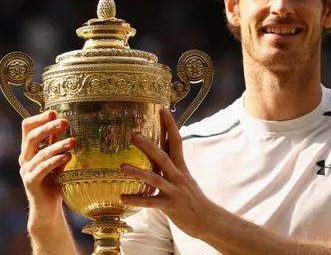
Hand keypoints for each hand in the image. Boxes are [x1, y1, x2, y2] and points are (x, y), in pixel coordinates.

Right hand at [19, 110, 74, 220]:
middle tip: (64, 122)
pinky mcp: (31, 182)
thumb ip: (56, 143)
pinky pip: (42, 168)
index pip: (27, 128)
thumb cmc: (54, 181)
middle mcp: (25, 158)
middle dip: (48, 127)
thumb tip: (63, 122)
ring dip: (58, 145)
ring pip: (40, 153)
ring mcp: (26, 171)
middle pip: (32, 137)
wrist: (48, 208)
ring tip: (73, 141)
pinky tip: (68, 156)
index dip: (39, 119)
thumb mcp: (57, 159)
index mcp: (29, 150)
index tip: (54, 112)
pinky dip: (55, 161)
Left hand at [120, 108, 216, 237]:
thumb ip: (173, 167)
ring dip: (138, 172)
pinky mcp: (170, 206)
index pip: (176, 141)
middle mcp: (178, 176)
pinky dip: (136, 200)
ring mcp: (174, 191)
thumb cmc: (193, 199)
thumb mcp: (185, 179)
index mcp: (181, 167)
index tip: (162, 109)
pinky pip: (151, 202)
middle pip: (163, 157)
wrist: (208, 220)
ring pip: (155, 179)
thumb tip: (161, 154)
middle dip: (149, 145)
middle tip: (134, 135)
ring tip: (122, 167)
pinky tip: (122, 198)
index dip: (170, 125)